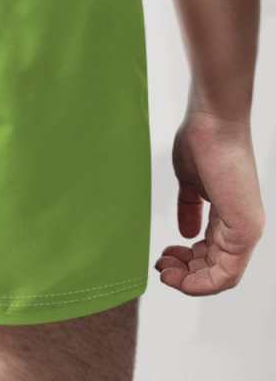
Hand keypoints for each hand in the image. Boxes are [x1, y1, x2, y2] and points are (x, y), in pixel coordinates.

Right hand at [155, 109, 265, 294]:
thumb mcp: (191, 184)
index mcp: (230, 215)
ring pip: (222, 275)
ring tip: (164, 270)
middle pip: (216, 269)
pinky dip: (201, 281)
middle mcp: (242, 227)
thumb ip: (190, 210)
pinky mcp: (244, 230)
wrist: (212, 124)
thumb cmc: (201, 144)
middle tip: (160, 267)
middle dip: (185, 274)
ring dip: (190, 280)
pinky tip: (178, 275)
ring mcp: (246, 230)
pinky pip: (226, 272)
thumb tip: (185, 233)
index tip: (162, 256)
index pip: (212, 253)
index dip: (186, 262)